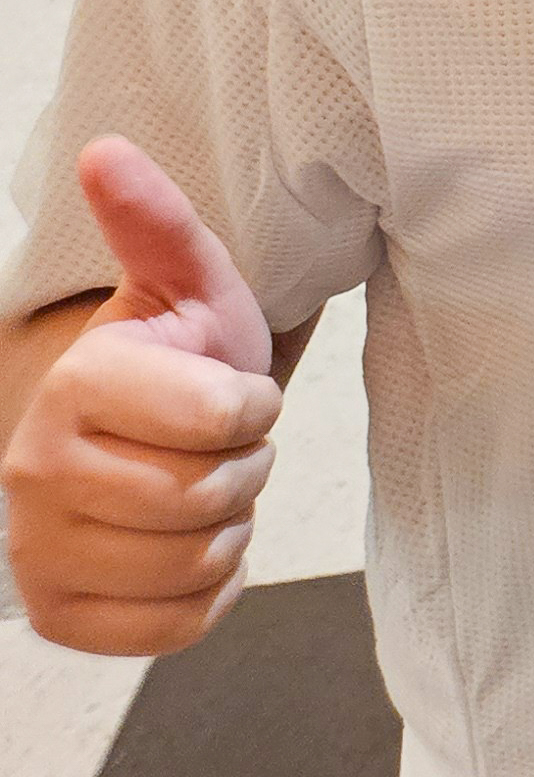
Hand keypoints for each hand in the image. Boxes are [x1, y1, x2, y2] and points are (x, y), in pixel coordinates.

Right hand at [0, 139, 282, 655]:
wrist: (135, 435)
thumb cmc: (176, 355)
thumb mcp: (188, 280)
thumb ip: (156, 221)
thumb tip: (107, 150)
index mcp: (77, 384)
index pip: (225, 415)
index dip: (254, 404)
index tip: (232, 390)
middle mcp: (36, 470)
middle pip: (211, 495)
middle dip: (243, 466)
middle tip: (217, 444)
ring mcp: (40, 549)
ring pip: (198, 561)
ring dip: (229, 527)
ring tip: (199, 486)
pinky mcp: (61, 615)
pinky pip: (177, 626)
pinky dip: (207, 591)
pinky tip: (186, 546)